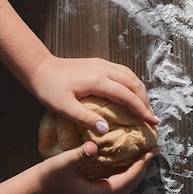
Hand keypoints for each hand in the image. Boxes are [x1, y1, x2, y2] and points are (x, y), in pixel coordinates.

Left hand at [30, 55, 159, 133]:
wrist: (40, 68)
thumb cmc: (49, 89)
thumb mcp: (63, 107)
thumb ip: (85, 118)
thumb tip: (107, 130)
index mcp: (98, 80)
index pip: (127, 95)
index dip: (142, 109)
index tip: (152, 122)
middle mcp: (105, 69)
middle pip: (134, 84)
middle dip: (145, 101)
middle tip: (152, 119)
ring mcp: (103, 64)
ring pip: (131, 76)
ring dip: (140, 92)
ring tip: (145, 108)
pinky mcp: (100, 63)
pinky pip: (124, 72)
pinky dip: (133, 84)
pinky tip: (132, 94)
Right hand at [40, 141, 158, 193]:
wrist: (37, 188)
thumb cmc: (49, 175)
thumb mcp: (64, 162)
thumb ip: (80, 155)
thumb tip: (94, 147)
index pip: (128, 178)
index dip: (142, 164)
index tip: (152, 149)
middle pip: (131, 184)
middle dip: (144, 166)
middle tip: (153, 149)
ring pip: (127, 185)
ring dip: (137, 169)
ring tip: (146, 153)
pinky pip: (119, 183)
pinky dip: (128, 171)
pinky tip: (130, 159)